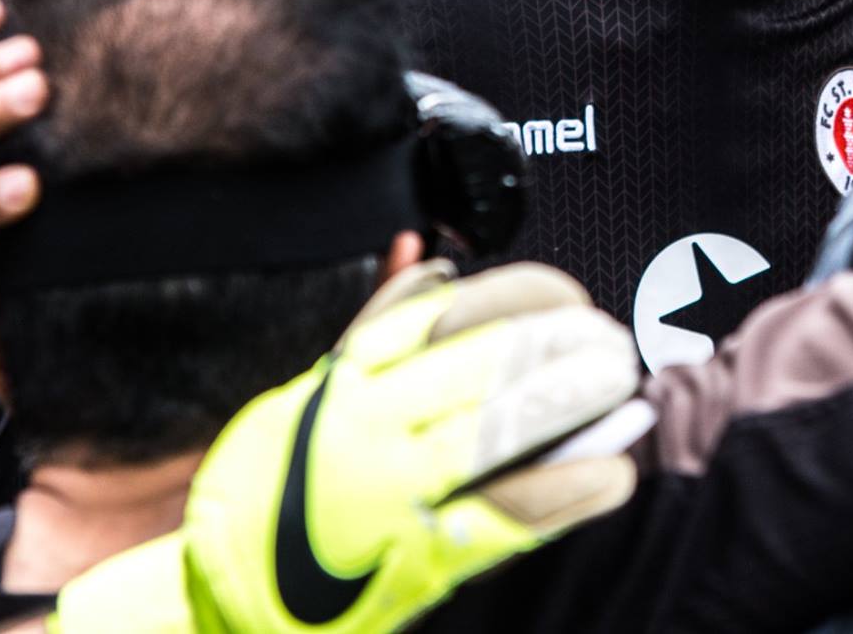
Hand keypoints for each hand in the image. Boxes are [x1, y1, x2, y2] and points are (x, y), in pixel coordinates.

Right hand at [55, 261, 641, 633]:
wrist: (230, 598)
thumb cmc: (282, 490)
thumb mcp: (311, 395)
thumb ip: (375, 326)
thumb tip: (429, 253)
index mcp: (344, 378)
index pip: (448, 312)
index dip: (521, 298)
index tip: (567, 297)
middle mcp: (365, 426)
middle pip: (482, 364)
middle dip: (560, 345)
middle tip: (610, 340)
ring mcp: (391, 491)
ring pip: (497, 429)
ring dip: (571, 401)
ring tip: (621, 384)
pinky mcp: (420, 555)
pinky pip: (509, 513)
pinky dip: (569, 485)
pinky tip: (611, 472)